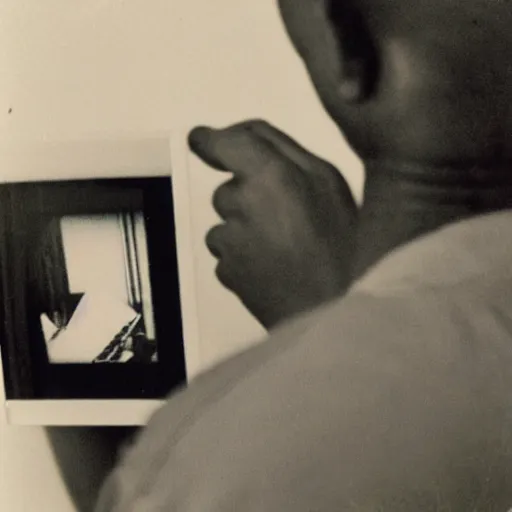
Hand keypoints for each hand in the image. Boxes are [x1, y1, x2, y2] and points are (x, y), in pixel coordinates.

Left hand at [189, 120, 357, 328]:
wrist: (334, 311)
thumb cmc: (343, 248)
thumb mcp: (329, 183)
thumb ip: (285, 152)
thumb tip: (247, 138)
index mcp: (271, 175)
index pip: (225, 142)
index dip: (212, 140)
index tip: (203, 140)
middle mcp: (242, 203)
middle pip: (228, 190)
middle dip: (249, 198)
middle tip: (287, 219)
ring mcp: (229, 240)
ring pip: (226, 223)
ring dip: (246, 229)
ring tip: (285, 247)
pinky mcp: (225, 270)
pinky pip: (227, 253)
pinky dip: (243, 256)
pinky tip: (274, 266)